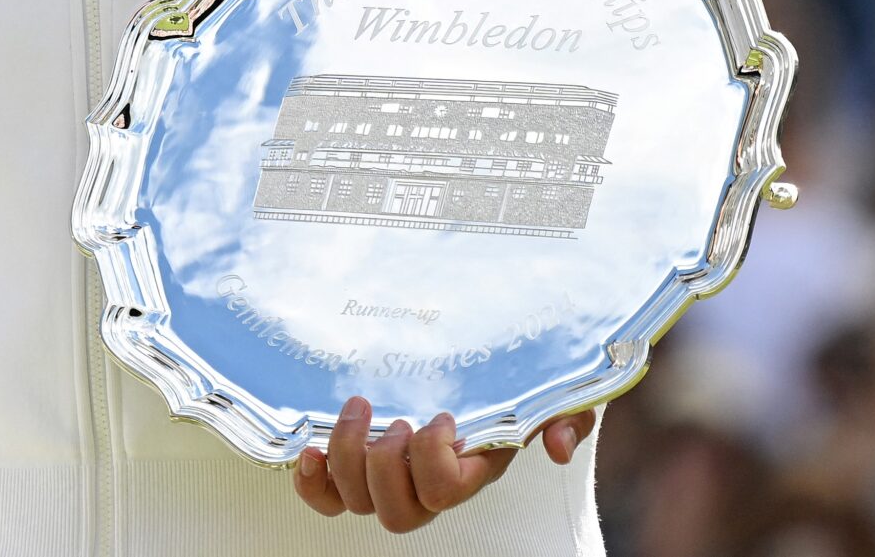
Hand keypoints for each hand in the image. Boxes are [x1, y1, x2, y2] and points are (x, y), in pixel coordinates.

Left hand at [289, 397, 595, 532]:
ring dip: (348, 457)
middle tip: (394, 419)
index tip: (441, 416)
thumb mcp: (554, 394)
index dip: (434, 461)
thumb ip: (566, 417)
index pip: (447, 492)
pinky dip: (312, 481)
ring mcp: (390, 476)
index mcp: (472, 469)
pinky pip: (327, 496)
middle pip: (397, 512)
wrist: (484, 362)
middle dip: (384, 465)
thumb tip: (555, 446)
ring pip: (358, 503)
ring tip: (359, 408)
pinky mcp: (355, 463)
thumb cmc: (515, 380)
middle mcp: (428, 483)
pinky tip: (308, 449)